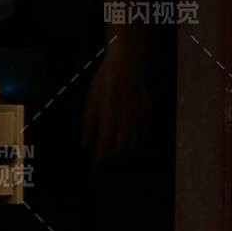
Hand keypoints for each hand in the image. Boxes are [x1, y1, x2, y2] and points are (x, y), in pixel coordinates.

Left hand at [81, 37, 149, 164]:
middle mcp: (125, 122)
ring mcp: (138, 118)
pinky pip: (145, 132)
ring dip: (124, 148)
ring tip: (117, 149)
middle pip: (119, 148)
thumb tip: (84, 144)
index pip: (104, 147)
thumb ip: (87, 124)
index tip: (94, 167)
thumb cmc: (105, 81)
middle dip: (111, 155)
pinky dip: (139, 138)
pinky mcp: (147, 113)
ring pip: (133, 142)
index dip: (99, 159)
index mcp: (109, 119)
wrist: (128, 63)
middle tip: (104, 157)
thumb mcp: (91, 101)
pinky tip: (134, 139)